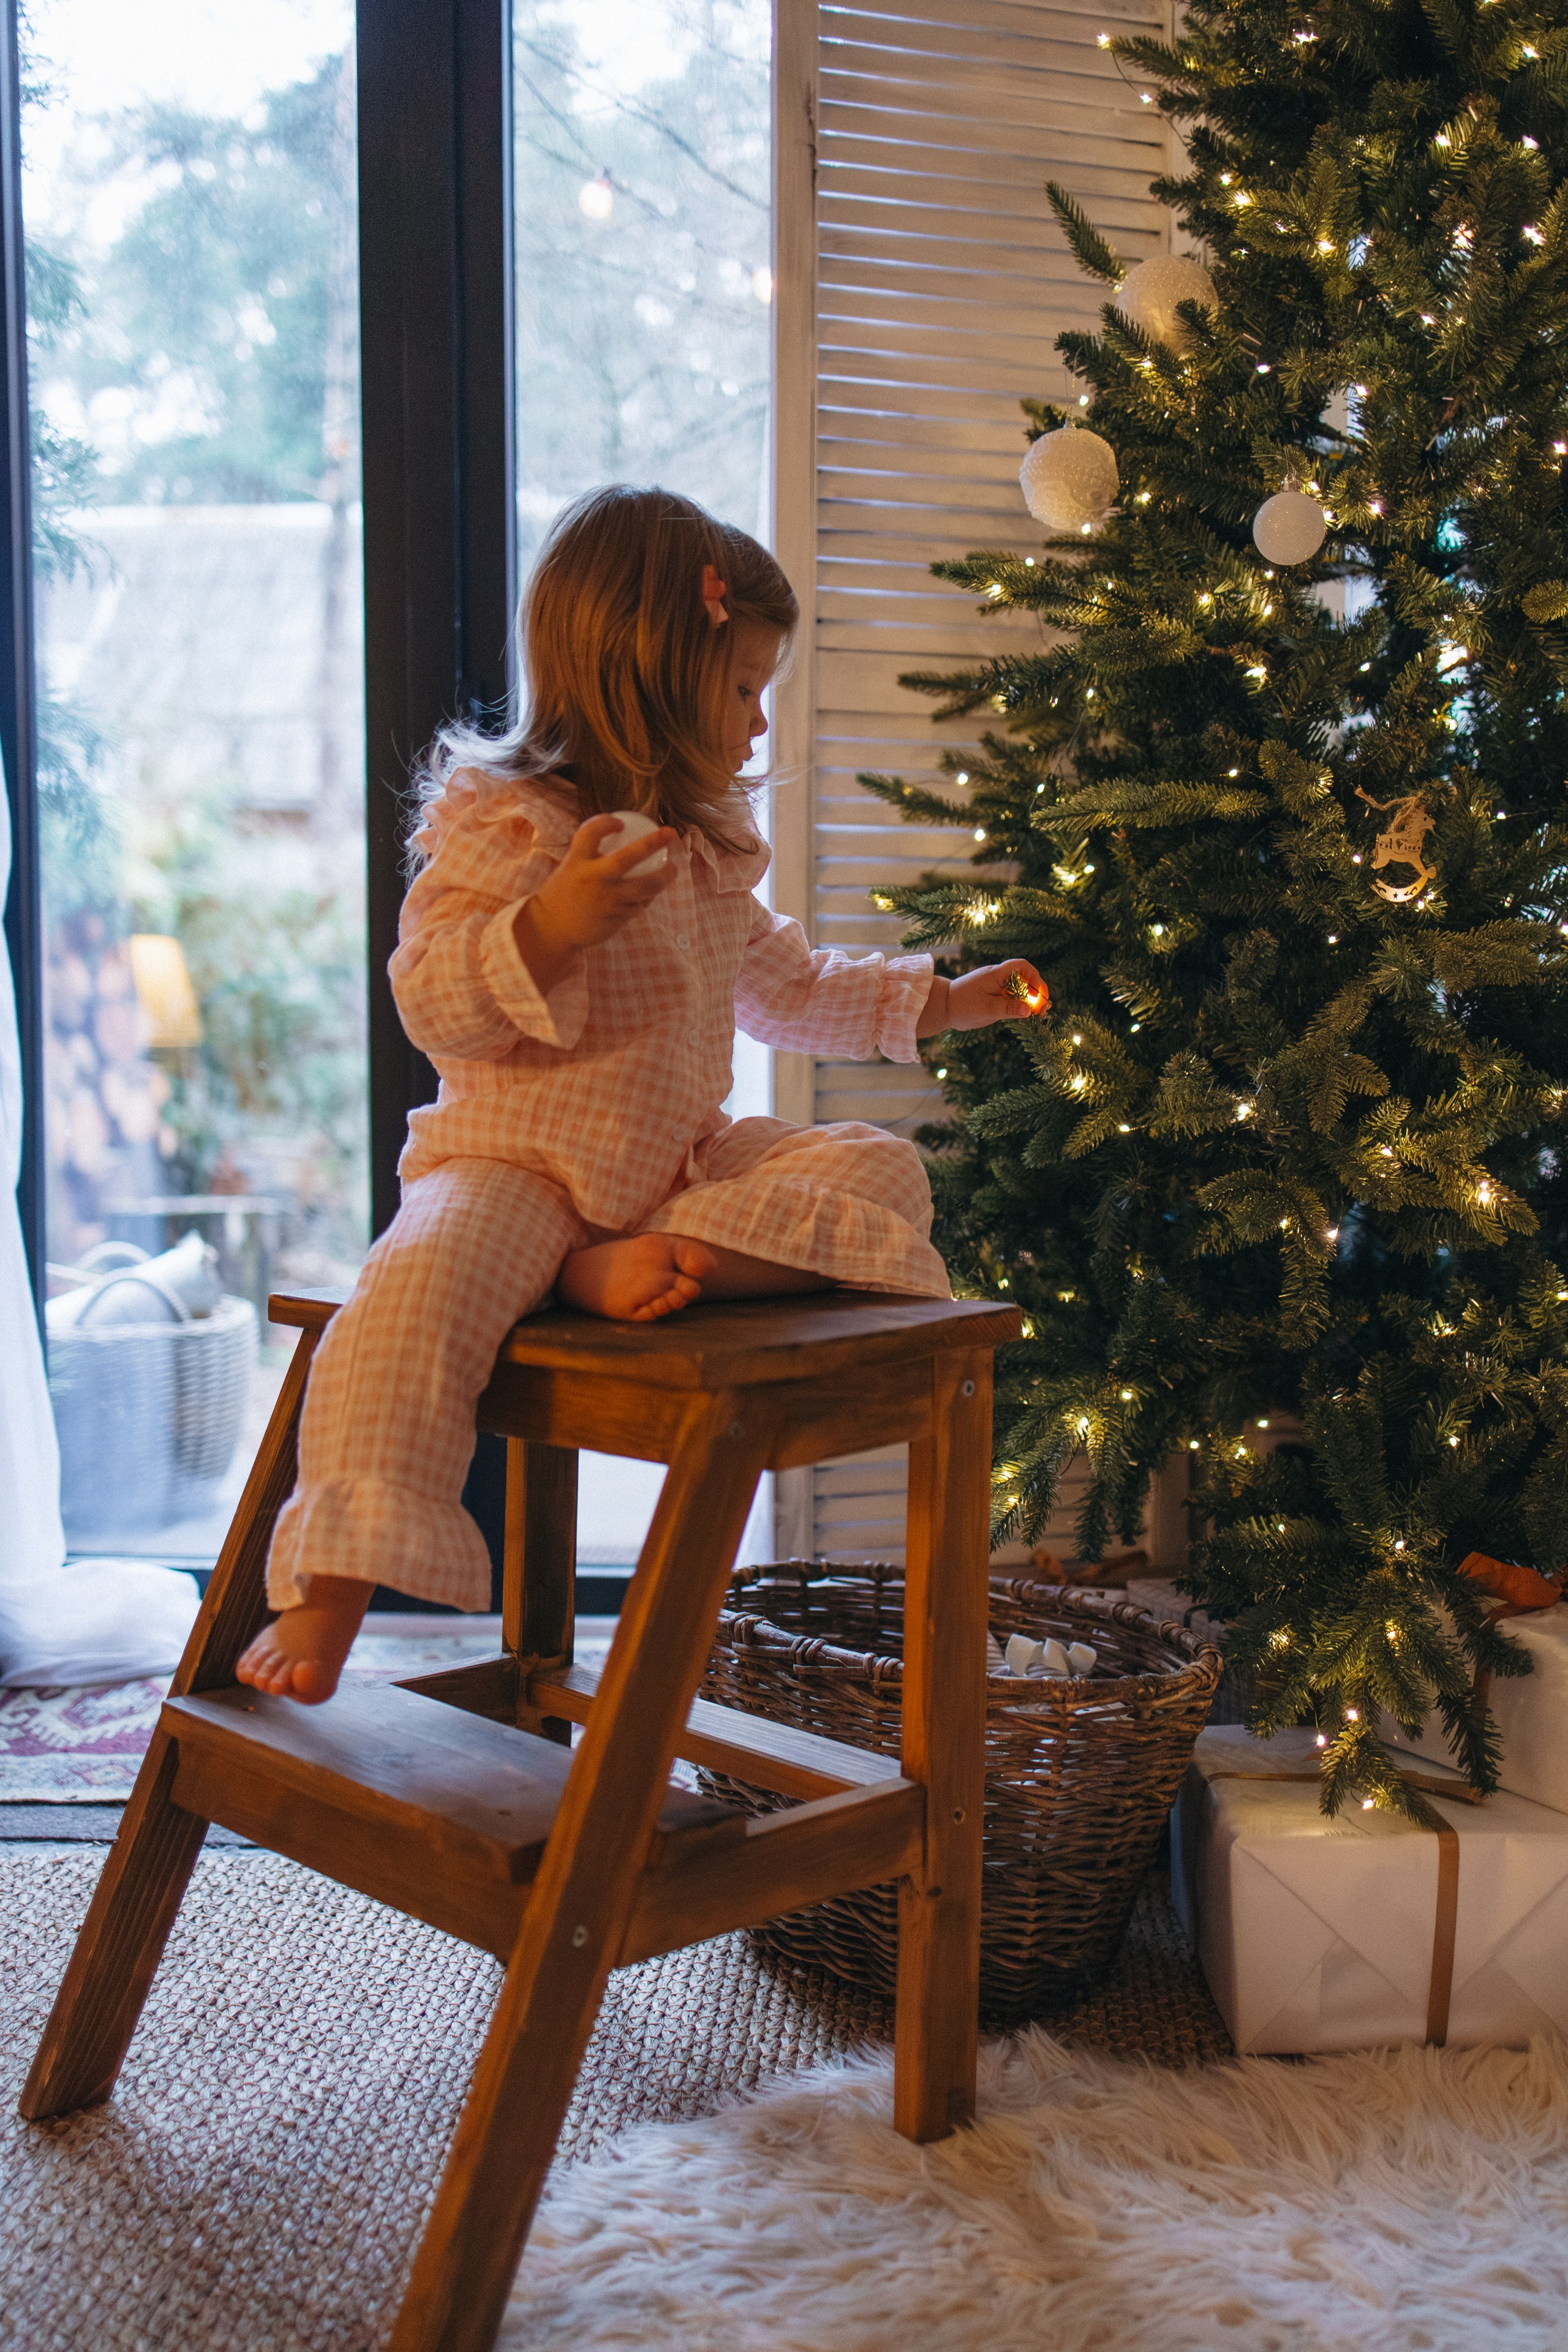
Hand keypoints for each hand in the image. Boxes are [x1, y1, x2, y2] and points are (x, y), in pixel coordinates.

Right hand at [514, 814, 679, 996]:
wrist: (552, 929)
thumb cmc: (564, 892)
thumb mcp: (571, 866)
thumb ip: (591, 851)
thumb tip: (621, 833)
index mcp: (576, 862)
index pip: (591, 832)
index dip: (607, 822)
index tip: (620, 822)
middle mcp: (593, 879)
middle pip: (627, 857)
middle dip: (652, 843)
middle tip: (670, 834)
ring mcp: (606, 901)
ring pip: (645, 886)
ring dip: (664, 877)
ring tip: (673, 870)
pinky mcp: (616, 919)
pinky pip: (640, 905)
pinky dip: (649, 896)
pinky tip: (653, 891)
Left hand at [916, 960, 1048, 1037]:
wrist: (941, 1007)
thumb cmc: (962, 1006)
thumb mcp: (987, 1009)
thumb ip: (1008, 1008)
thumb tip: (1030, 1010)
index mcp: (995, 974)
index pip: (1021, 966)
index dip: (1035, 977)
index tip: (1041, 994)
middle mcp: (996, 977)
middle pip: (1023, 978)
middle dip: (1035, 991)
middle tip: (1043, 1009)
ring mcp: (993, 985)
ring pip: (1017, 988)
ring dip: (1028, 999)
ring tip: (1037, 1013)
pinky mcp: (991, 994)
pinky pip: (1009, 995)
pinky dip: (1018, 1003)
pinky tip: (1023, 1013)